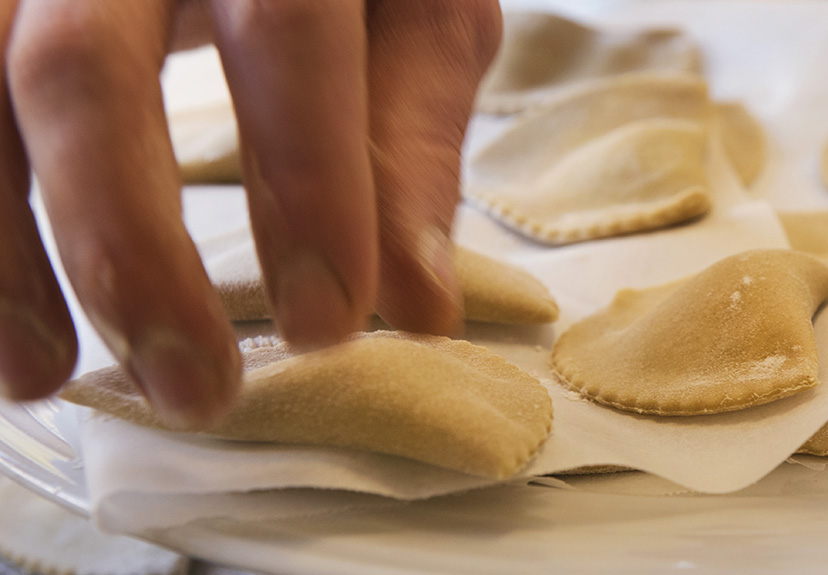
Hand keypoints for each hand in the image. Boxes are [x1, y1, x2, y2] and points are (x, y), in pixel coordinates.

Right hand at [0, 0, 501, 429]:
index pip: (284, 36)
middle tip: (190, 387)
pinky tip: (2, 315)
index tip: (324, 325)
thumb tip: (418, 308)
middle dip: (128, 246)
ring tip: (39, 376)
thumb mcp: (411, 14)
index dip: (307, 184)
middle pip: (82, 66)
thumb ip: (410, 138)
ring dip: (0, 249)